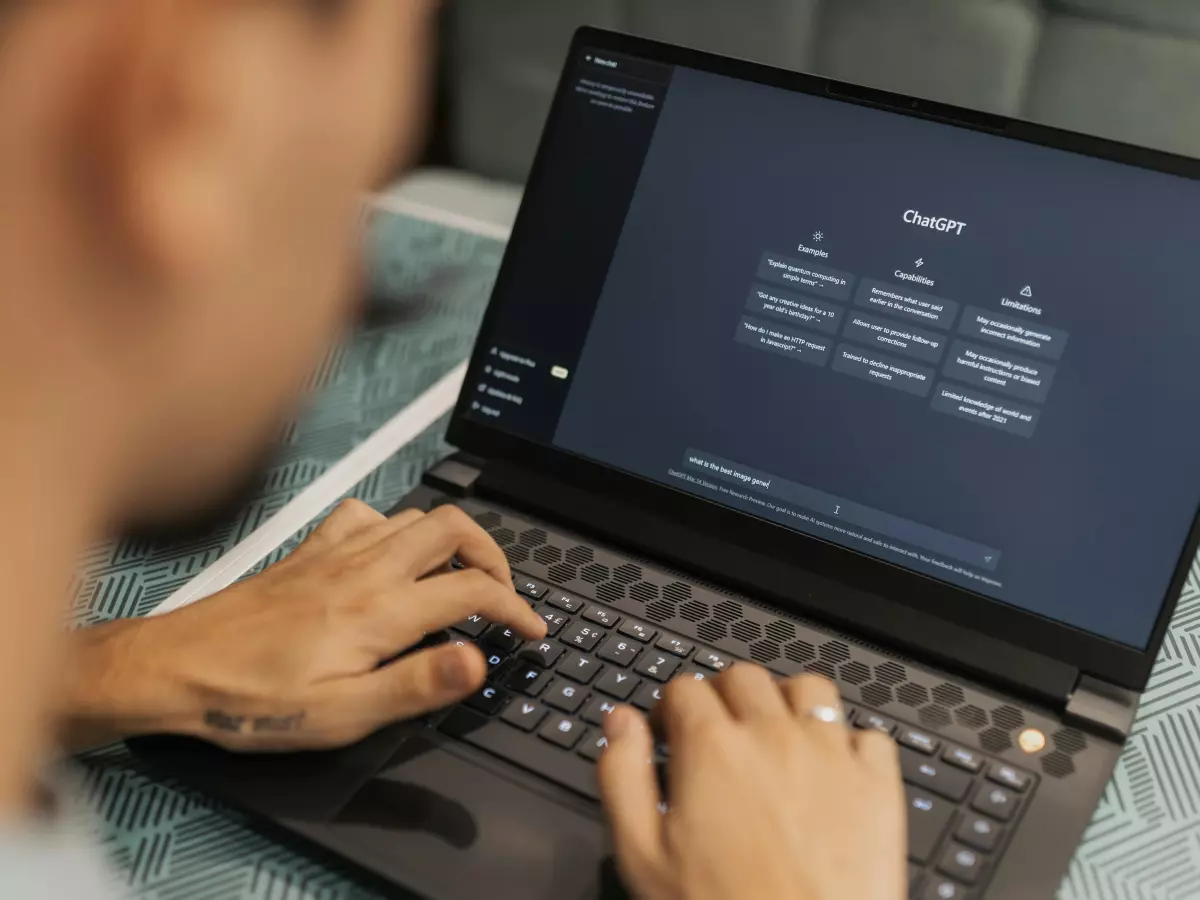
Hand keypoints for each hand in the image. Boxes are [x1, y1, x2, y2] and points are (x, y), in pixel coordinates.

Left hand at [61, 500, 545, 751]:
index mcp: (381, 611)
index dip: (517, 609)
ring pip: (416, 516)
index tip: (532, 631)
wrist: (175, 667)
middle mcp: (365, 569)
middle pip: (454, 528)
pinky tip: (390, 555)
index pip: (474, 590)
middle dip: (494, 556)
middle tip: (503, 594)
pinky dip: (396, 527)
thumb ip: (416, 685)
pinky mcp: (311, 549)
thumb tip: (478, 660)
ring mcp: (337, 551)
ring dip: (452, 540)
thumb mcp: (341, 714)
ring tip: (460, 577)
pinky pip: (367, 514)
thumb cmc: (253, 700)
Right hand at [598, 666, 905, 899]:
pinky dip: (848, 743)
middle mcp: (773, 736)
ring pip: (809, 688)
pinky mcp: (878, 785)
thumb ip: (623, 776)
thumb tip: (619, 724)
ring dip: (787, 702)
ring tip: (777, 736)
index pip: (685, 688)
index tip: (670, 733)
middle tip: (718, 733)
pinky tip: (832, 771)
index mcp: (712, 748)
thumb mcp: (642, 855)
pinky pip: (869, 734)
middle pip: (743, 677)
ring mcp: (831, 755)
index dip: (670, 708)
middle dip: (723, 696)